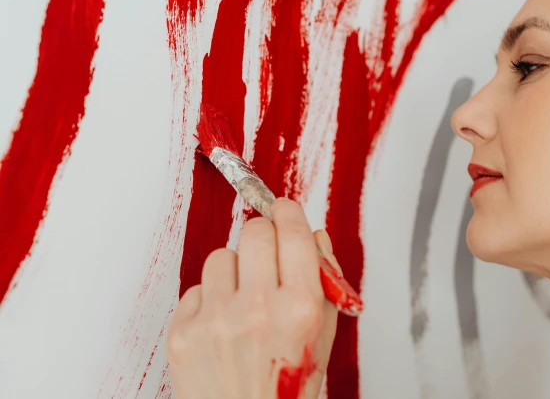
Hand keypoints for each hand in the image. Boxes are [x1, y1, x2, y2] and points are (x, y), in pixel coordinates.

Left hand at [166, 198, 340, 398]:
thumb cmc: (285, 389)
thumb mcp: (321, 338)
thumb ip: (325, 282)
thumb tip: (314, 236)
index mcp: (300, 307)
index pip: (292, 231)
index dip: (287, 213)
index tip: (283, 209)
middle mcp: (258, 309)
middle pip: (254, 232)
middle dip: (263, 237)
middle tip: (266, 254)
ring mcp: (216, 320)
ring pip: (221, 255)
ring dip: (234, 270)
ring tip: (242, 302)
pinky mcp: (183, 332)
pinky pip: (196, 288)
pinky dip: (209, 301)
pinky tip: (221, 326)